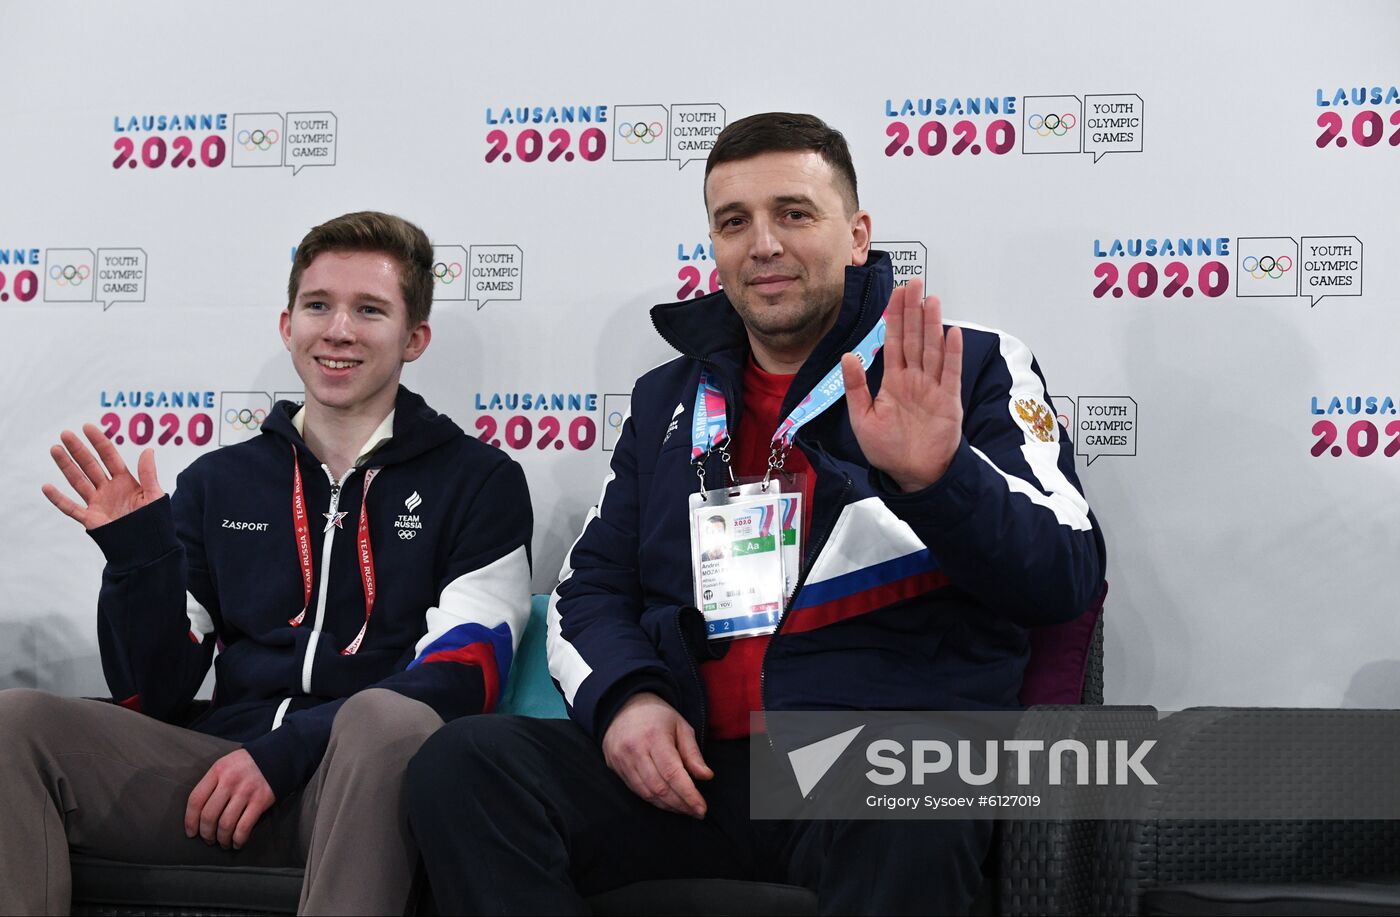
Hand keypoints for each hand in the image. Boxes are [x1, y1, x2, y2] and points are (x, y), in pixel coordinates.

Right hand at [42, 424, 163, 529]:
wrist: (149, 547)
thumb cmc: (154, 521)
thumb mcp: (154, 495)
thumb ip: (148, 474)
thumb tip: (148, 450)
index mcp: (125, 481)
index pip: (109, 457)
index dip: (99, 442)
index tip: (87, 427)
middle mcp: (108, 490)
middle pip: (90, 465)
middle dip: (78, 450)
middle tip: (65, 434)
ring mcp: (97, 503)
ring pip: (78, 481)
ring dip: (66, 466)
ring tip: (55, 449)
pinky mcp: (90, 520)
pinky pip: (71, 508)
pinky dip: (58, 499)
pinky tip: (47, 486)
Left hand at [185, 749, 274, 849]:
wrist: (277, 755)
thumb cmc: (246, 764)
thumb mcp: (225, 765)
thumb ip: (212, 783)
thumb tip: (198, 812)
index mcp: (218, 771)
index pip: (196, 800)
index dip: (190, 820)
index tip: (191, 832)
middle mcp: (230, 781)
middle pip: (209, 815)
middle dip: (206, 833)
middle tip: (208, 839)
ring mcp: (246, 791)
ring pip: (226, 824)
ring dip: (221, 839)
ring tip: (222, 842)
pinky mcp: (260, 801)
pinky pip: (244, 826)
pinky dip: (238, 839)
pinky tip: (237, 843)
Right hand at [601, 692, 712, 817]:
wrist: (623, 705)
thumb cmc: (658, 716)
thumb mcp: (681, 727)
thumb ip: (693, 753)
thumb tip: (706, 777)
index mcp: (654, 736)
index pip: (672, 773)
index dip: (688, 795)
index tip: (702, 809)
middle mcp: (635, 750)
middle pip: (659, 787)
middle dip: (680, 804)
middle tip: (696, 812)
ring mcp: (622, 760)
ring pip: (646, 793)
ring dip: (668, 806)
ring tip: (684, 809)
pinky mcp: (615, 767)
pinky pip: (636, 790)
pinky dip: (654, 800)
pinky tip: (667, 802)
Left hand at [842, 278, 963, 491]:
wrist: (913, 475)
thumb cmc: (888, 450)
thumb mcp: (862, 419)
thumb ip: (856, 387)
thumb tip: (848, 355)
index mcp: (893, 381)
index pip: (893, 342)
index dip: (894, 317)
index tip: (896, 294)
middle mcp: (914, 379)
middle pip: (914, 338)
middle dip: (913, 310)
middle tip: (914, 284)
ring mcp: (933, 388)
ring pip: (932, 349)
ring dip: (932, 324)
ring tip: (931, 299)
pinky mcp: (948, 401)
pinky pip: (951, 373)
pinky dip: (952, 353)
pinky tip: (951, 333)